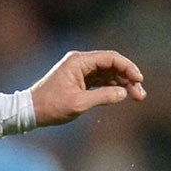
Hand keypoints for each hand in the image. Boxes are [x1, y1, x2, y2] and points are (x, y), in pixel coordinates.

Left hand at [28, 50, 146, 126]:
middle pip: (111, 65)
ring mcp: (80, 70)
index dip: (128, 68)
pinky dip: (112, 87)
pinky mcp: (79, 79)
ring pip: (108, 73)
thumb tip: (124, 93)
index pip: (110, 58)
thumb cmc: (50, 107)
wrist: (29, 111)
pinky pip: (100, 79)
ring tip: (136, 97)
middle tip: (140, 94)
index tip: (139, 80)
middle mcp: (80, 62)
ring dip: (122, 83)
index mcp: (79, 61)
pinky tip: (122, 95)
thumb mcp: (78, 104)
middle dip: (128, 78)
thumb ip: (103, 97)